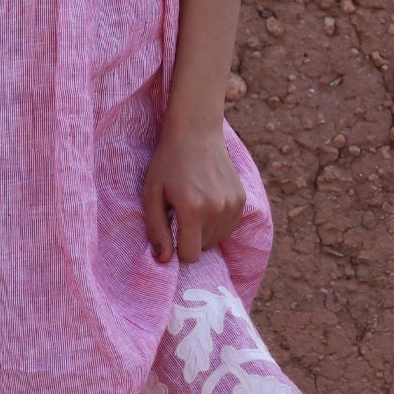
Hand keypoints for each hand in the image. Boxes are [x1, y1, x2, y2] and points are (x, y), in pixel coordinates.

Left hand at [142, 116, 244, 263]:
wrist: (196, 132)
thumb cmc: (167, 163)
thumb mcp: (151, 194)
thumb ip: (156, 230)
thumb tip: (165, 260)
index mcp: (192, 209)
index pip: (190, 256)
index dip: (177, 249)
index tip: (171, 232)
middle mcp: (217, 209)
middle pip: (203, 248)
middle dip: (190, 238)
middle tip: (180, 211)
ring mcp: (233, 205)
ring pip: (216, 240)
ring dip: (203, 231)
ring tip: (193, 205)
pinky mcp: (241, 200)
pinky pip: (228, 228)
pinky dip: (216, 223)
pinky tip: (206, 202)